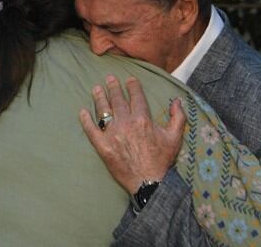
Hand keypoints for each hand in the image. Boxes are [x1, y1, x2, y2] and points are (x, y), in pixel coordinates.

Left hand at [79, 75, 185, 193]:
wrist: (148, 182)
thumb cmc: (161, 160)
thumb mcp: (175, 137)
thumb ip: (178, 117)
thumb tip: (177, 101)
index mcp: (142, 119)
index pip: (136, 97)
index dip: (133, 86)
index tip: (130, 79)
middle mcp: (126, 123)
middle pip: (118, 100)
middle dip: (113, 87)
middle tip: (109, 78)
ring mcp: (112, 134)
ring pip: (104, 110)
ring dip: (99, 98)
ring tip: (96, 89)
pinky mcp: (102, 145)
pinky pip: (91, 130)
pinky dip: (85, 120)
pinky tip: (82, 112)